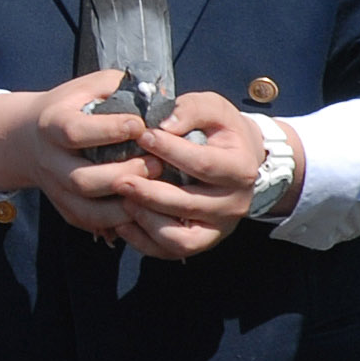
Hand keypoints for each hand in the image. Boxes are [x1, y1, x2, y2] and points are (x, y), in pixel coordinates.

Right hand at [0, 76, 153, 240]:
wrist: (28, 137)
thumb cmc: (71, 106)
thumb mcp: (90, 86)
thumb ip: (121, 87)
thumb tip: (161, 98)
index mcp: (52, 124)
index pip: (75, 132)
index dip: (109, 130)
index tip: (140, 124)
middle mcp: (49, 161)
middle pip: (81, 179)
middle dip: (122, 173)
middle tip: (157, 163)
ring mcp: (56, 189)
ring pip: (87, 209)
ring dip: (123, 204)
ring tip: (154, 189)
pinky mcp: (66, 209)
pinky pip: (92, 222)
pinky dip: (118, 222)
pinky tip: (142, 210)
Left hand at [109, 91, 278, 260]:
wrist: (239, 160)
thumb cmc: (220, 131)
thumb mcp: (213, 109)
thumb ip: (191, 110)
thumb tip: (164, 125)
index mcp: (240, 169)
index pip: (204, 164)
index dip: (171, 151)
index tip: (142, 136)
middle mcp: (234, 204)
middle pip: (188, 205)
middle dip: (150, 193)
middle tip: (120, 179)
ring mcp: (218, 228)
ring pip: (180, 239)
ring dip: (147, 221)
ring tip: (123, 200)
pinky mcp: (202, 242)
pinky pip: (171, 251)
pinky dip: (143, 241)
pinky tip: (122, 221)